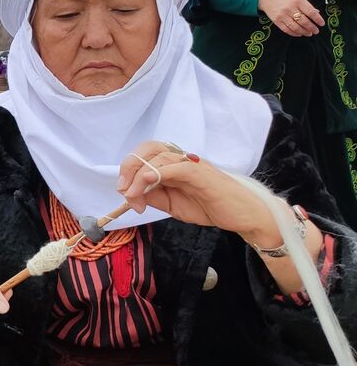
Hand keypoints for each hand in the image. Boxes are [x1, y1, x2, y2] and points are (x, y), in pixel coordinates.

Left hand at [117, 141, 278, 241]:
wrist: (243, 216)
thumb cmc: (210, 206)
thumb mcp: (172, 204)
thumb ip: (152, 196)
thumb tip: (130, 193)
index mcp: (174, 165)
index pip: (146, 155)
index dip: (129, 170)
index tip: (124, 192)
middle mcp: (183, 160)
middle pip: (150, 149)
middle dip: (130, 166)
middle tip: (124, 189)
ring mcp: (194, 165)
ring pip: (161, 157)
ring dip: (140, 176)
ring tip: (133, 196)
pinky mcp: (203, 175)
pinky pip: (179, 167)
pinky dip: (160, 171)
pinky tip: (148, 180)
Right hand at [259, 0, 323, 37]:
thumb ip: (306, 5)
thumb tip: (316, 13)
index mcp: (298, 0)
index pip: (311, 12)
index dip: (317, 19)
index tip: (322, 24)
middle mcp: (290, 8)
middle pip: (304, 21)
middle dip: (311, 27)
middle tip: (316, 31)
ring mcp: (283, 15)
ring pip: (295, 27)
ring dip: (304, 32)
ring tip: (309, 34)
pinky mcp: (276, 21)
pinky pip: (286, 29)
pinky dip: (294, 33)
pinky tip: (299, 34)